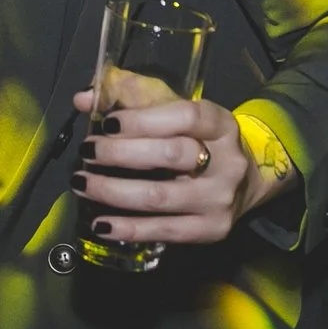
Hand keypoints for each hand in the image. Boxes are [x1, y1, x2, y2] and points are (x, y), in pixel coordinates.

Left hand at [69, 91, 293, 245]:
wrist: (247, 184)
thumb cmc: (200, 142)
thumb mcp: (177, 112)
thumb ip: (132, 97)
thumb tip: (83, 99)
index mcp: (221, 125)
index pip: (185, 117)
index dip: (143, 119)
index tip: (106, 123)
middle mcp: (227, 162)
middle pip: (171, 155)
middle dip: (120, 154)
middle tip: (87, 152)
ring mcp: (220, 199)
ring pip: (160, 197)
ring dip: (113, 191)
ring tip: (81, 183)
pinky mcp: (211, 230)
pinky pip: (163, 231)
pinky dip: (128, 228)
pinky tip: (101, 224)